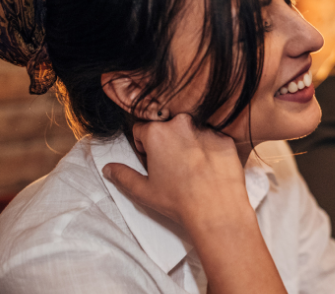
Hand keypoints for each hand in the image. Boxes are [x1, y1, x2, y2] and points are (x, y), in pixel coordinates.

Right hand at [102, 114, 285, 293]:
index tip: (153, 160)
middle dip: (168, 142)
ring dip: (190, 143)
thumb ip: (123, 175)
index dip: (144, 146)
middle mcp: (182, 124)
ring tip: (194, 167)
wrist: (216, 211)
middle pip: (168, 126)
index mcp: (157, 132)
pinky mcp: (225, 139)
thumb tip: (109, 168)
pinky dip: (210, 149)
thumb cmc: (179, 201)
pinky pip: (214, 138)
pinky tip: (210, 167)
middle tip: (174, 165)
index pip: (142, 129)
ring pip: (192, 131)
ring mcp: (206, 129)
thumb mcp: (143, 190)